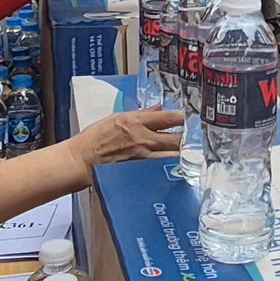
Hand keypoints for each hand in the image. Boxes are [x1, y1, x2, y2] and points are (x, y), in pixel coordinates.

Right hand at [68, 109, 184, 172]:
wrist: (82, 160)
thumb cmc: (96, 137)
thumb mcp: (117, 118)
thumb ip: (142, 114)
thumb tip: (159, 109)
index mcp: (136, 123)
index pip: (168, 118)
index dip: (183, 117)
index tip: (191, 116)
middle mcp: (144, 140)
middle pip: (176, 140)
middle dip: (188, 137)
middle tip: (196, 135)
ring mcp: (144, 158)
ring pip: (173, 156)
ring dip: (182, 152)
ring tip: (190, 150)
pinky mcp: (142, 172)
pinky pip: (162, 168)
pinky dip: (171, 165)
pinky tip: (177, 164)